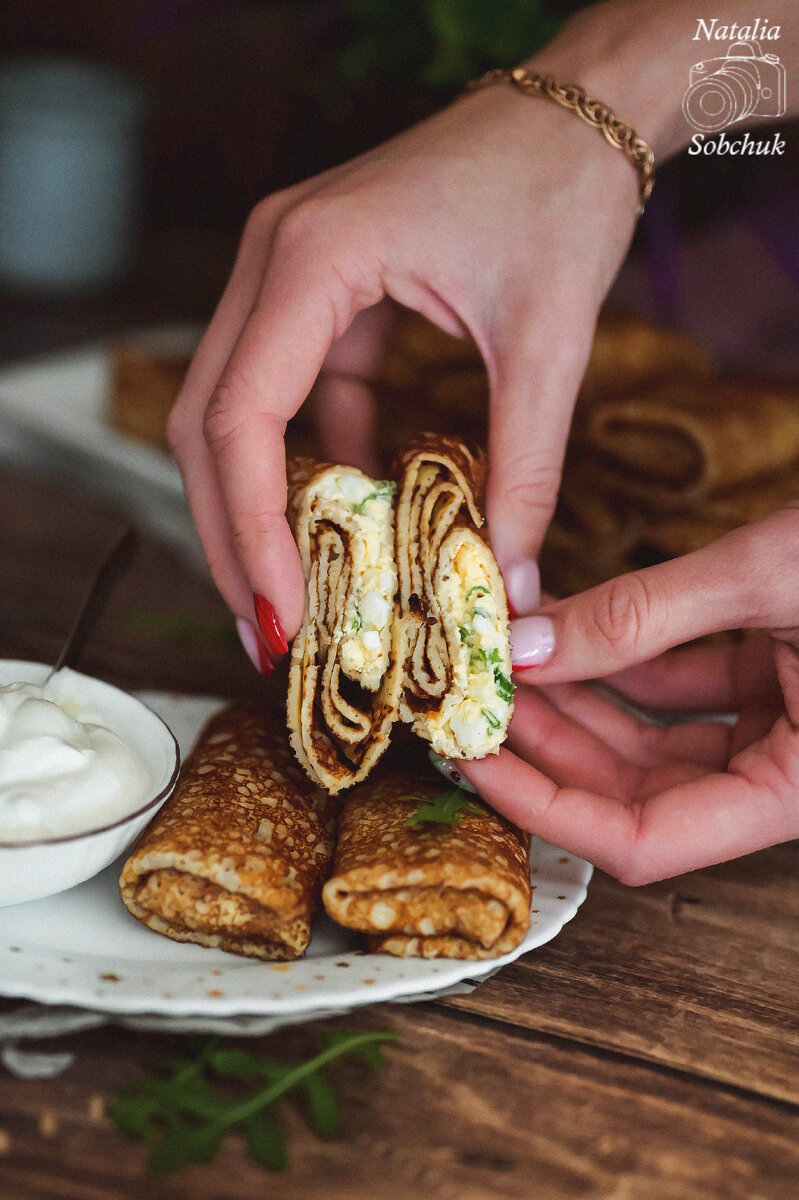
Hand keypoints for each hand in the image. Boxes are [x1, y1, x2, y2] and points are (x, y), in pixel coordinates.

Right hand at [166, 19, 644, 648]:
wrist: (580, 109)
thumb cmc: (560, 193)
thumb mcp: (550, 345)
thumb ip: (527, 474)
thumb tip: (508, 588)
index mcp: (308, 260)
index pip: (239, 419)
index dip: (249, 530)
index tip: (282, 613)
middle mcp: (272, 260)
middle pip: (209, 424)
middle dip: (232, 535)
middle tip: (267, 629)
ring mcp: (287, 273)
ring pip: (237, 412)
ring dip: (262, 505)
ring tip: (296, 591)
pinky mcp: (321, 292)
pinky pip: (295, 392)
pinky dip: (318, 459)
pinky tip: (356, 513)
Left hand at [462, 507, 798, 883]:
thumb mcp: (771, 577)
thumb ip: (644, 614)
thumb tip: (524, 646)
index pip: (645, 843)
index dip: (549, 811)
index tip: (475, 762)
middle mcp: (786, 772)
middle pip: (634, 792)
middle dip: (548, 748)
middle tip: (471, 700)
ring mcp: (779, 725)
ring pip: (650, 738)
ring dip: (575, 701)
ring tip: (502, 660)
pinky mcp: (776, 677)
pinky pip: (679, 685)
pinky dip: (621, 660)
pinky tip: (563, 630)